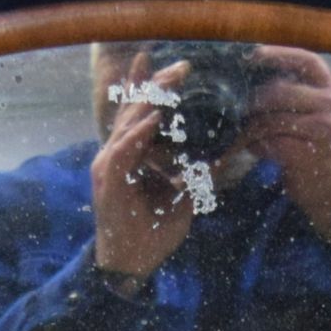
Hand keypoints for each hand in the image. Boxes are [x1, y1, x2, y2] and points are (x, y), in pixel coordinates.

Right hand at [92, 53, 195, 281]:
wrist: (128, 264)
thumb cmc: (150, 233)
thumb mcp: (181, 199)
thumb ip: (196, 177)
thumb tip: (221, 160)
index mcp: (129, 153)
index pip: (140, 112)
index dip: (153, 86)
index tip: (176, 66)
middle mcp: (116, 153)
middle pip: (136, 109)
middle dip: (159, 84)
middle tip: (184, 66)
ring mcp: (109, 165)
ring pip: (129, 123)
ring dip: (151, 100)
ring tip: (172, 83)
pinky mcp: (109, 181)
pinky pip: (124, 151)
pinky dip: (139, 134)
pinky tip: (153, 119)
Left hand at [244, 46, 330, 241]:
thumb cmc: (321, 152)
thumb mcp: (319, 117)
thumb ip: (297, 99)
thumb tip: (256, 84)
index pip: (307, 61)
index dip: (280, 55)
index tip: (254, 55)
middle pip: (281, 92)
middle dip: (254, 101)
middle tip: (239, 110)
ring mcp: (322, 131)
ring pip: (272, 119)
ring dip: (251, 128)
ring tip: (243, 134)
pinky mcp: (308, 156)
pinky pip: (271, 144)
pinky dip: (257, 147)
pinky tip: (253, 149)